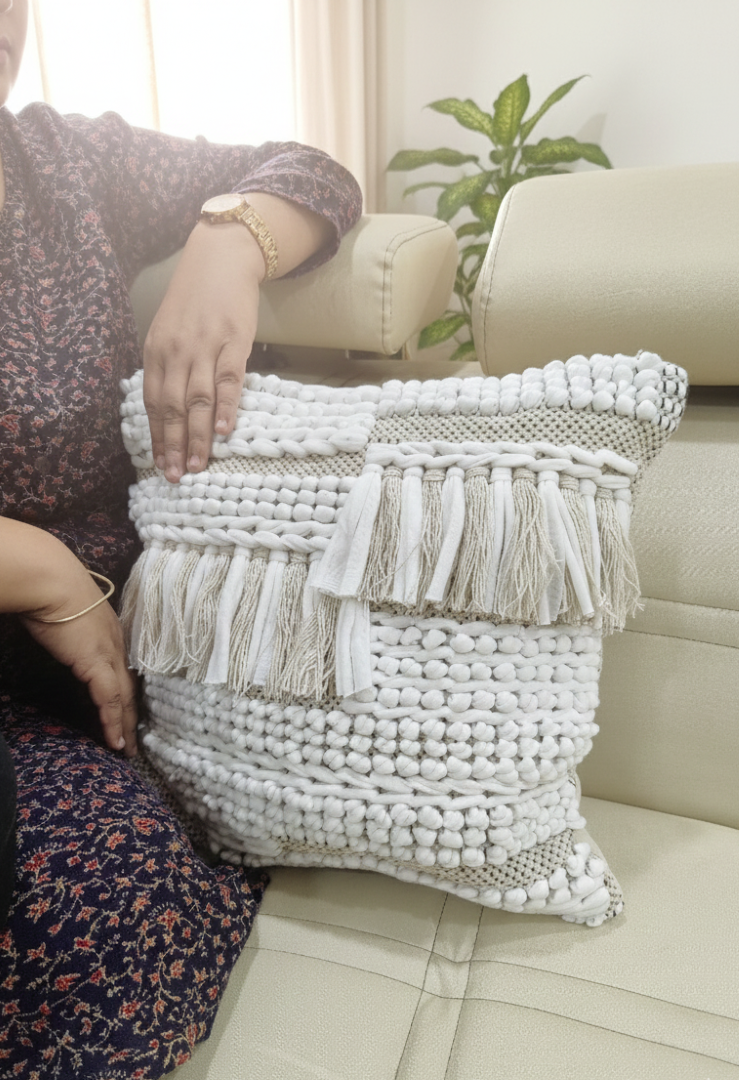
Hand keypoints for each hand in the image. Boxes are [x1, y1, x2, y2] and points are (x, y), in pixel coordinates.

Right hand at [0, 518, 137, 756]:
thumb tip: (68, 640)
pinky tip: (114, 741)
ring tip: (126, 750)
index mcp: (113, 632)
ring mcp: (110, 654)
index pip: (125, 670)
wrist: (51, 581)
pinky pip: (110, 700)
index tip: (130, 713)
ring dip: (126, 726)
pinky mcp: (97, 663)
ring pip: (125, 698)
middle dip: (133, 716)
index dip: (128, 693)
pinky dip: (113, 722)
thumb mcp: (71, 615)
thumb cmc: (54, 591)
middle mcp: (118, 644)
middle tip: (135, 741)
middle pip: (130, 687)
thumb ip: (76, 632)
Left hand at [143, 220, 264, 482]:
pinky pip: (228, 381)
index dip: (157, 436)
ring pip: (198, 401)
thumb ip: (167, 365)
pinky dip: (226, 408)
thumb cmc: (195, 299)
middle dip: (174, 446)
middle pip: (173, 408)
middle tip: (176, 476)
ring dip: (198, 437)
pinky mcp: (233, 343)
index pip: (153, 402)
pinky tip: (224, 431)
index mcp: (157, 351)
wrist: (221, 260)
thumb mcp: (169, 330)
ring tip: (199, 465)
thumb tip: (168, 407)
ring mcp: (205, 348)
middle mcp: (176, 352)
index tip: (161, 464)